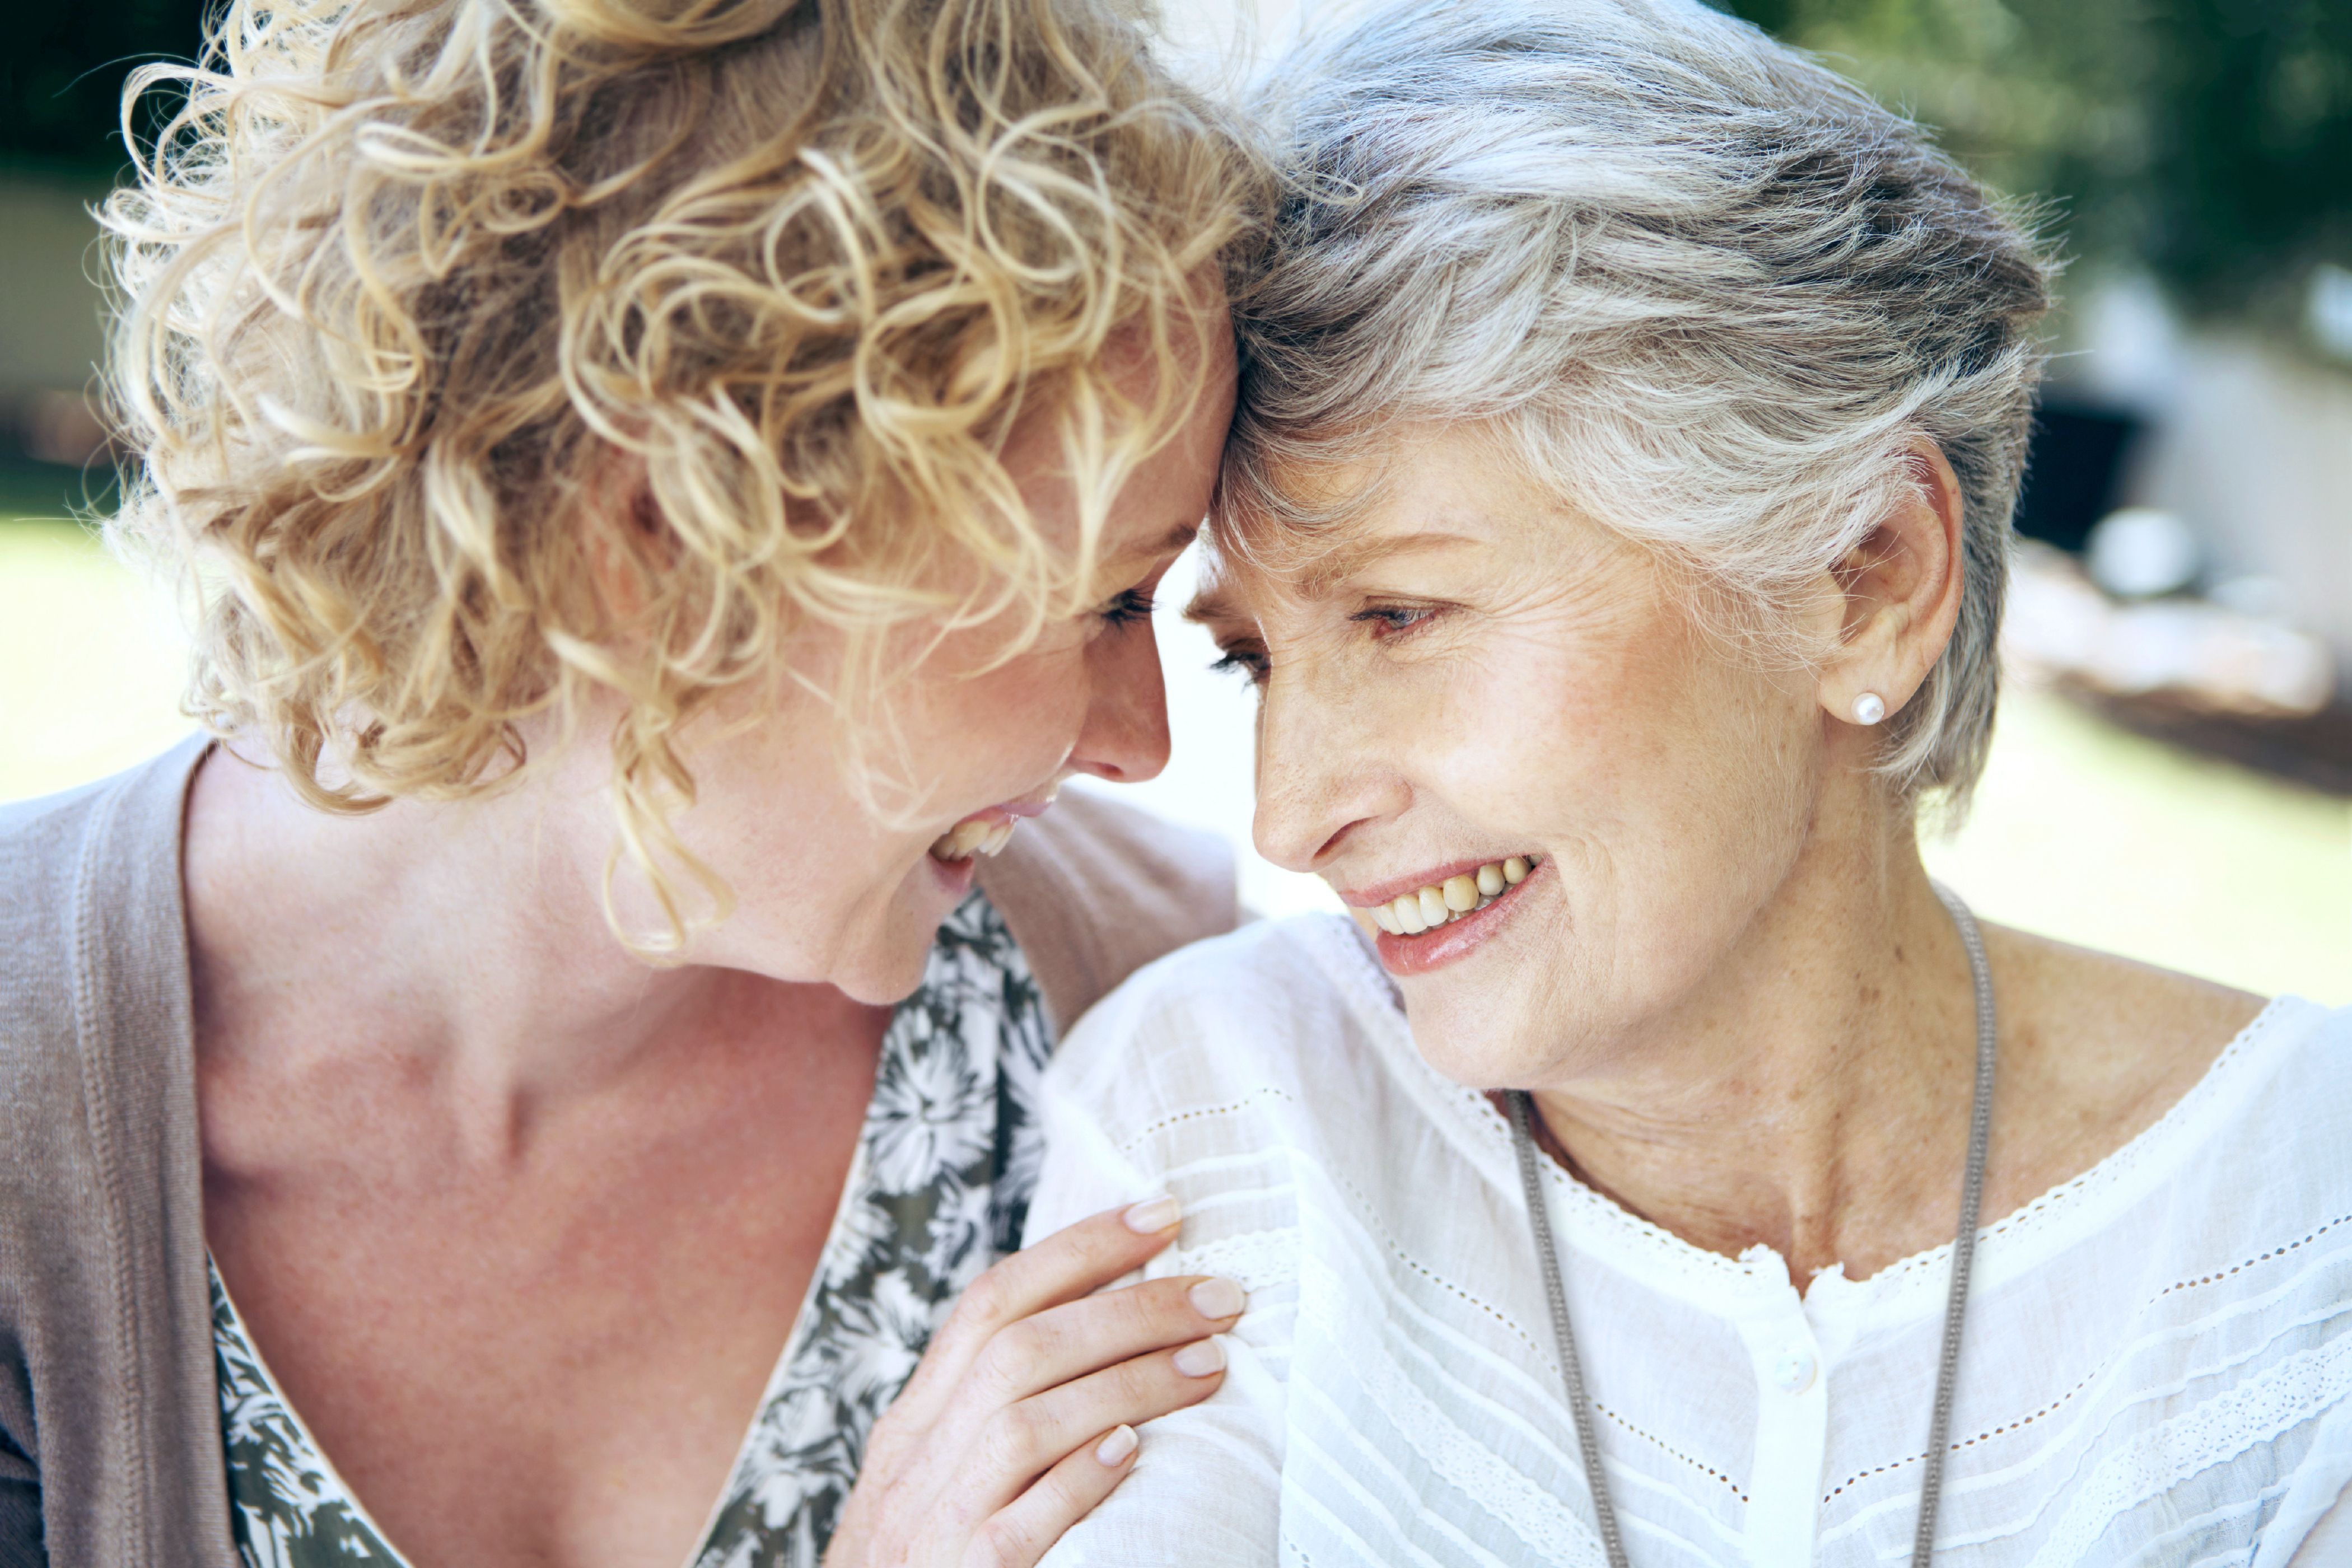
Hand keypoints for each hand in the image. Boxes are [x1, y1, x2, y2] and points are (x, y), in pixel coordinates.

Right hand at [823, 1197, 1242, 1567]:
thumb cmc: (919, 1567)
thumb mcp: (934, 1478)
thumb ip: (992, 1415)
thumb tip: (1098, 1336)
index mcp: (912, 1421)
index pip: (992, 1301)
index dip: (1078, 1249)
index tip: (1162, 1215)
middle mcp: (914, 1460)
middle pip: (1022, 1349)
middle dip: (1130, 1309)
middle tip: (1221, 1294)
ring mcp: (931, 1523)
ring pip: (1026, 1423)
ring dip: (1128, 1382)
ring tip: (1212, 1361)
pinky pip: (1016, 1523)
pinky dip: (1075, 1479)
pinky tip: (1133, 1452)